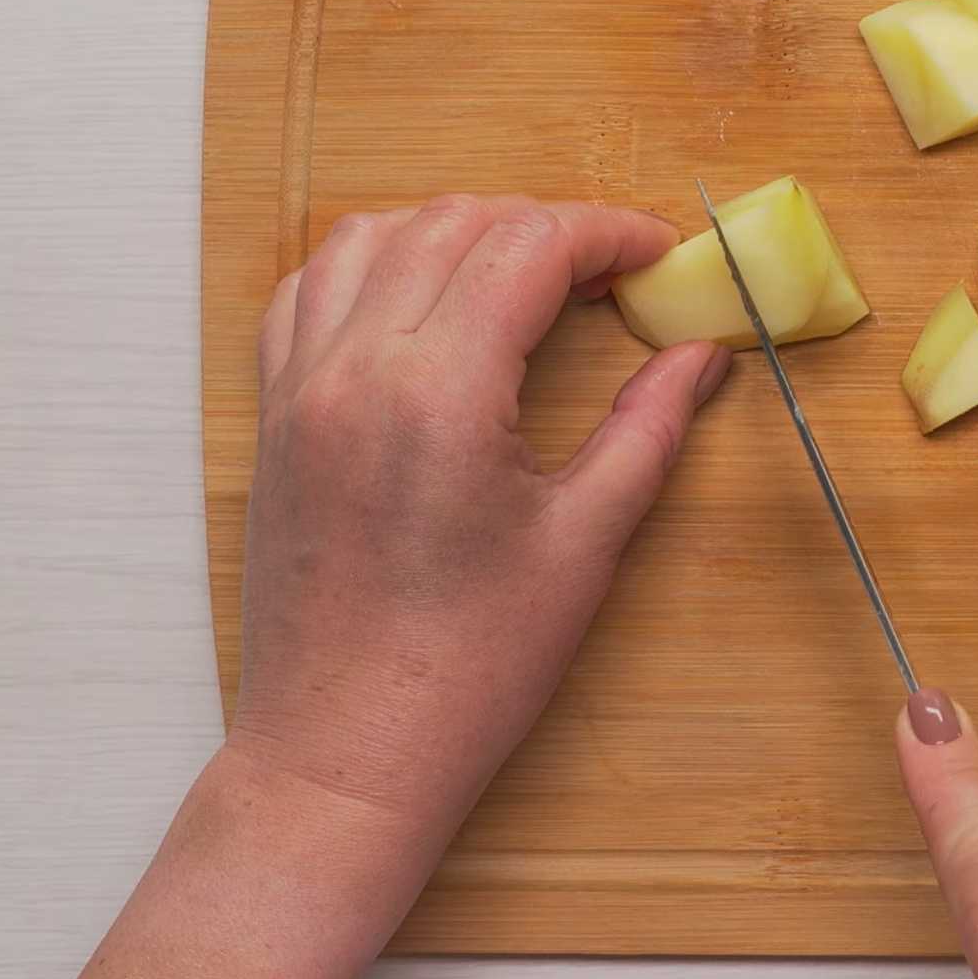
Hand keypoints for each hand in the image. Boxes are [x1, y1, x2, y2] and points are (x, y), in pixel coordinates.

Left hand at [60, 195, 727, 978]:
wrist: (345, 754)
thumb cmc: (470, 668)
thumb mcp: (583, 544)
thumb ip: (648, 428)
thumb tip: (703, 354)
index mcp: (439, 391)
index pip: (528, 247)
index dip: (606, 233)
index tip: (659, 255)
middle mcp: (356, 367)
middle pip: (455, 224)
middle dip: (544, 227)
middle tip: (610, 275)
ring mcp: (301, 388)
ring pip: (372, 236)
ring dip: (455, 230)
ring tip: (521, 276)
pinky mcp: (274, 418)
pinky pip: (305, 292)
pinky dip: (370, 266)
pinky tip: (422, 301)